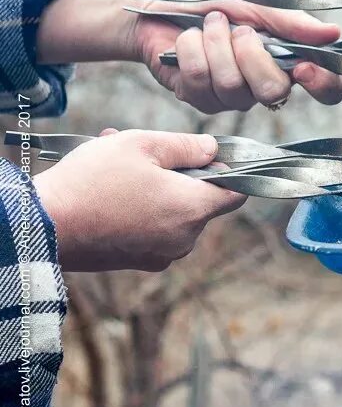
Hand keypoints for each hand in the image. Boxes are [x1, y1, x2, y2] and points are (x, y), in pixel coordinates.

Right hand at [33, 129, 245, 271]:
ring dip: (155, 188)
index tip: (205, 156)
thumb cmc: (92, 182)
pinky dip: (141, 208)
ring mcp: (161, 254)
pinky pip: (153, 229)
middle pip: (200, 200)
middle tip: (145, 152)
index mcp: (193, 209)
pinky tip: (111, 189)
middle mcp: (184, 238)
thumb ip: (186, 146)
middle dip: (178, 174)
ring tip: (118, 166)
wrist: (41, 227)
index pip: (236, 193)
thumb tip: (213, 150)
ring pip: (173, 212)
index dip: (227, 171)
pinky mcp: (138, 261)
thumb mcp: (142, 145)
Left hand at [37, 0, 341, 112]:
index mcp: (290, 56)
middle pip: (276, 92)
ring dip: (215, 46)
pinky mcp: (200, 99)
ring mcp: (233, 95)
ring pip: (234, 88)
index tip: (305, 67)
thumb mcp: (252, 1)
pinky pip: (201, 84)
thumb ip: (290, 21)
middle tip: (237, 29)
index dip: (323, 85)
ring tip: (206, 25)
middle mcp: (266, 82)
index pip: (326, 88)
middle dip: (251, 56)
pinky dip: (191, 52)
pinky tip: (186, 40)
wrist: (155, 2)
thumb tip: (334, 34)